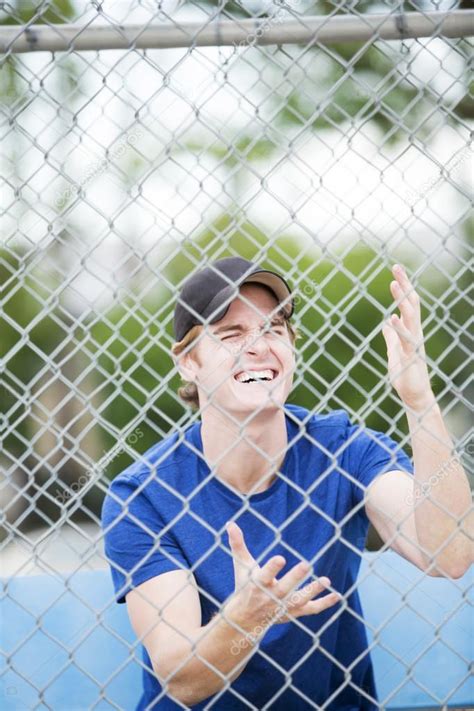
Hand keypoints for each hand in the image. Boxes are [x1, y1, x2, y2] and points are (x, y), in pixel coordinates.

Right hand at [224, 522, 339, 634]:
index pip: (265, 575)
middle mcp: (271, 597)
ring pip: (299, 600)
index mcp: (258, 584)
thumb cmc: (245, 586)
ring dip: (313, 591)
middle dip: (295, 577)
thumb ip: (238, 545)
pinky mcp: (294, 612)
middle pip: (285, 588)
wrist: (245, 620)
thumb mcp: (241, 566)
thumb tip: (231, 523)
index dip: (272, 567)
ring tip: (326, 581)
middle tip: (306, 564)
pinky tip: (337, 595)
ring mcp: (284, 606)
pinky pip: (311, 610)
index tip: (280, 558)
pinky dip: (324, 604)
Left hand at [382, 264, 433, 410]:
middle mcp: (415, 333)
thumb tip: (386, 323)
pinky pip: (406, 339)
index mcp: (411, 331)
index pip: (408, 304)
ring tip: (394, 284)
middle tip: (396, 267)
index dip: (403, 287)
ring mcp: (414, 343)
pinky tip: (391, 317)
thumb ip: (391, 337)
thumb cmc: (405, 375)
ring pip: (411, 317)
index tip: (396, 271)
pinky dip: (399, 328)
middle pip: (412, 304)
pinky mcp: (411, 356)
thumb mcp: (394, 351)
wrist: (414, 395)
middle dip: (404, 285)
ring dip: (402, 300)